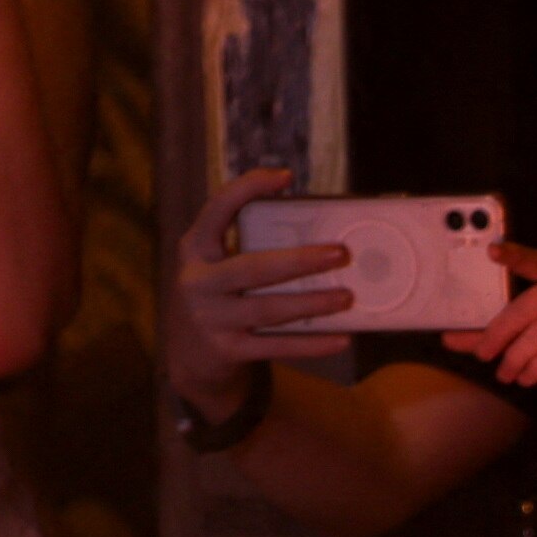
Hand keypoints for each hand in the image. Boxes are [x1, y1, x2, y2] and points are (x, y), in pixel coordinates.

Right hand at [167, 169, 349, 414]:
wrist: (189, 359)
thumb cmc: (218, 298)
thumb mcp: (216, 266)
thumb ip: (247, 246)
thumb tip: (316, 235)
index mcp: (195, 249)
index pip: (218, 208)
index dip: (248, 188)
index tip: (286, 177)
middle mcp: (197, 282)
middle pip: (255, 267)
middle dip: (300, 260)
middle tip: (340, 254)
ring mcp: (210, 319)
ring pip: (269, 309)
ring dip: (312, 303)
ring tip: (346, 297)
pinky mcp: (226, 351)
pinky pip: (276, 346)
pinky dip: (310, 344)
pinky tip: (339, 339)